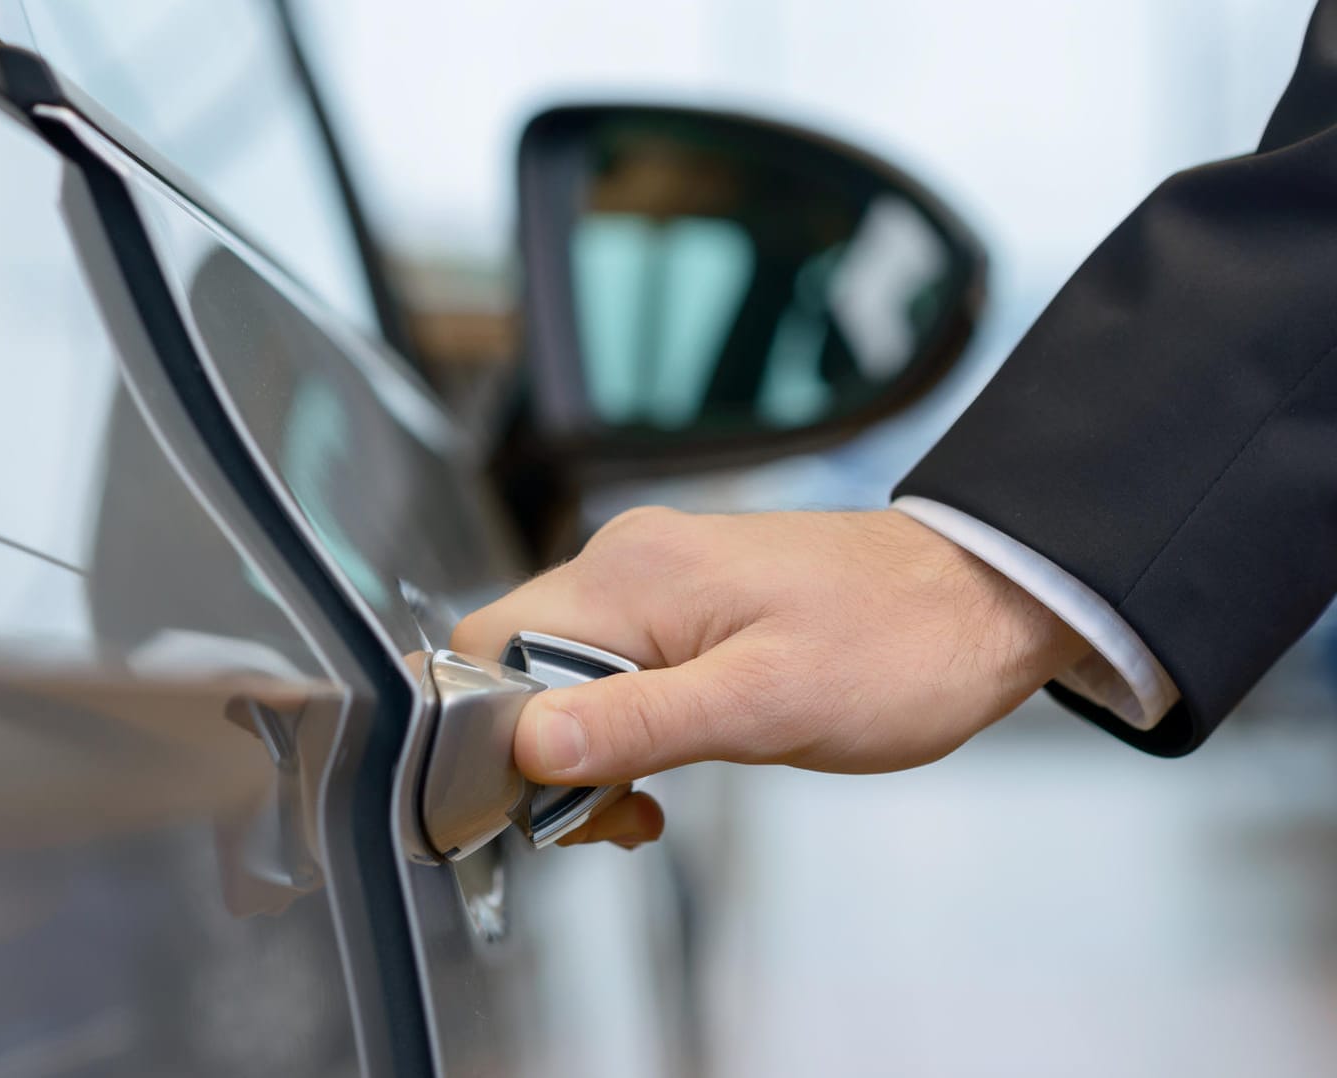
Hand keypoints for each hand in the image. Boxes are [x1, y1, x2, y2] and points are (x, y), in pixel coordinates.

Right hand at [453, 508, 1086, 841]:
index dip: (494, 736)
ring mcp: (653, 579)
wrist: (986, 598)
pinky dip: (622, 730)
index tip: (551, 803)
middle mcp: (624, 564)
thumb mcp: (765, 706)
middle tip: (616, 818)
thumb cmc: (897, 648)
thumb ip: (637, 723)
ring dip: (588, 752)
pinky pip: (611, 669)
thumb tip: (526, 746)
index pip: (489, 649)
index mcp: (628, 577)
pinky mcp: (682, 602)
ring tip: (648, 804)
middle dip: (545, 758)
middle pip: (518, 667)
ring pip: (561, 676)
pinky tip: (665, 770)